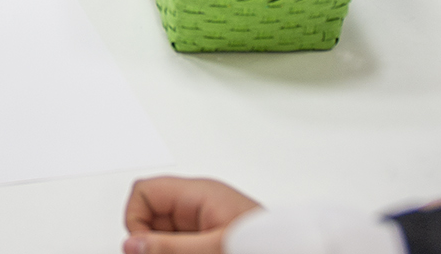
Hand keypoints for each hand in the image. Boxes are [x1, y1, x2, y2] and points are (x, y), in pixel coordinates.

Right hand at [122, 176, 263, 253]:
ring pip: (167, 235)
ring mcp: (209, 224)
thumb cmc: (273, 247)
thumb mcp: (214, 248)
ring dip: (169, 250)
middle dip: (153, 241)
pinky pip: (185, 244)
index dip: (138, 221)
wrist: (307, 251)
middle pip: (152, 216)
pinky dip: (182, 253)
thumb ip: (171, 247)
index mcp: (200, 193)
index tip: (147, 248)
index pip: (144, 192)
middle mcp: (202, 204)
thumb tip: (132, 244)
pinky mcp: (217, 240)